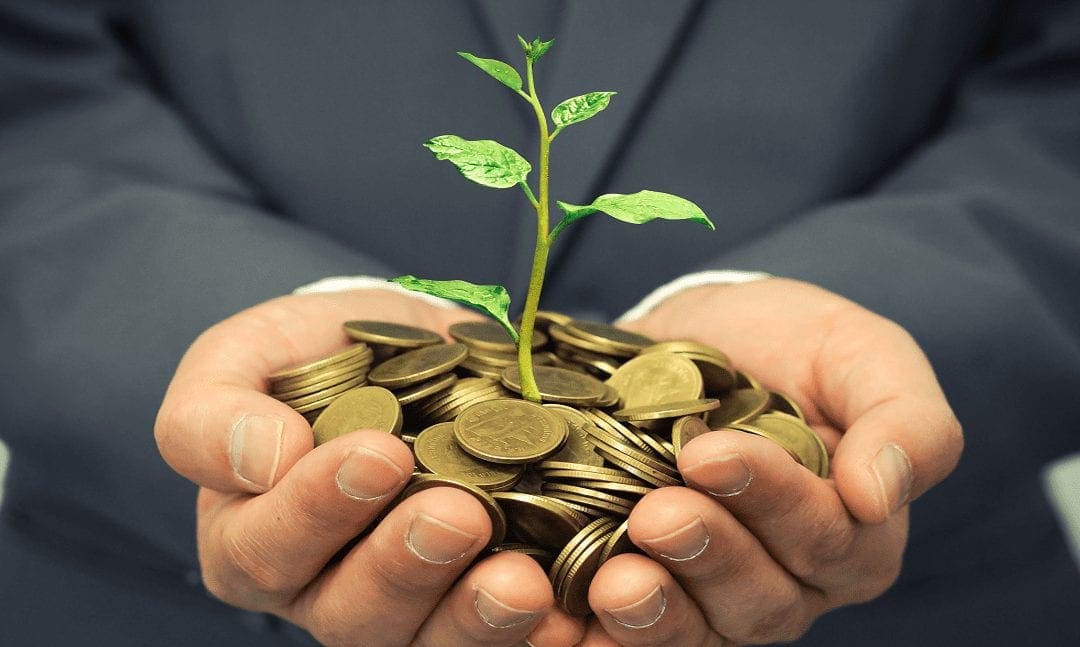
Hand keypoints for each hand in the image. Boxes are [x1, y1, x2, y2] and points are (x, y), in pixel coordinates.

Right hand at [155, 289, 583, 645]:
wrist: (413, 354)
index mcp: (254, 539)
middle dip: (406, 566)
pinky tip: (568, 614)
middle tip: (458, 515)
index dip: (316, 509)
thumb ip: (215, 410)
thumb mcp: (247, 356)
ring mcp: (410, 607)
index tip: (378, 453)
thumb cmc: (316, 356)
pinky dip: (536, 633)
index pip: (265, 547)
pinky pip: (498, 637)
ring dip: (474, 617)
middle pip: (353, 613)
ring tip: (521, 581)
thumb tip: (262, 461)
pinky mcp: (475, 602)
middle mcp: (328, 591)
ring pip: (428, 642)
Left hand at [582, 278, 962, 644]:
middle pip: (761, 599)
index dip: (771, 501)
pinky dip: (600, 630)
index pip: (828, 538)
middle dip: (709, 556)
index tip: (711, 452)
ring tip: (616, 579)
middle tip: (658, 512)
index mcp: (852, 533)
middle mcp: (787, 580)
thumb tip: (879, 495)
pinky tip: (564, 609)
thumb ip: (905, 420)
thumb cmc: (794, 344)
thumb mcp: (862, 355)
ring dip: (657, 611)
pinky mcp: (646, 586)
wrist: (701, 335)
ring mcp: (711, 593)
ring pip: (698, 629)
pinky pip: (630, 633)